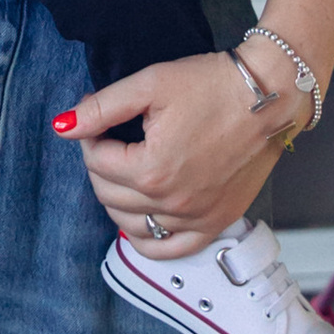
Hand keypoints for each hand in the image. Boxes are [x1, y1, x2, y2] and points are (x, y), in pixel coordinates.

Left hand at [59, 49, 295, 252]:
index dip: (90, 137)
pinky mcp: (217, 220)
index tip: (97, 119)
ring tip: (123, 174)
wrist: (270, 94)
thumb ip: (102, 108)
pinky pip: (172, 249)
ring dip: (117, 201)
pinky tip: (142, 222)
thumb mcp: (150, 84)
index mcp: (150, 169)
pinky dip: (150, 241)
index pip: (97, 162)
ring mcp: (196, 216)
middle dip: (100, 165)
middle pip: (109, 194)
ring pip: (132, 225)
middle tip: (109, 139)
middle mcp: (171, 201)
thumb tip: (63, 126)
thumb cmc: (214, 84)